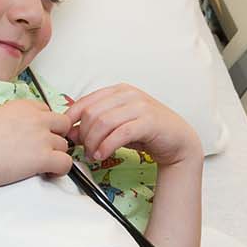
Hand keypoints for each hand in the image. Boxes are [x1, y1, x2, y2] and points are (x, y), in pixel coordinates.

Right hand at [0, 98, 73, 190]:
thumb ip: (14, 120)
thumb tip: (21, 131)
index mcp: (22, 106)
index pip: (47, 111)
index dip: (45, 125)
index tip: (38, 136)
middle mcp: (35, 118)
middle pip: (62, 125)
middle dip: (56, 137)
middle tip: (45, 149)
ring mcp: (41, 137)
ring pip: (64, 145)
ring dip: (56, 155)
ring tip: (42, 165)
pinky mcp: (43, 157)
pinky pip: (66, 163)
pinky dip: (60, 170)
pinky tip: (47, 173)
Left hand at [63, 84, 200, 167]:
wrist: (178, 140)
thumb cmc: (147, 132)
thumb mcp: (117, 126)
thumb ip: (96, 125)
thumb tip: (71, 132)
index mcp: (118, 91)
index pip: (85, 101)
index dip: (71, 119)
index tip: (67, 135)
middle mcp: (128, 94)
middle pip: (92, 113)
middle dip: (83, 135)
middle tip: (84, 150)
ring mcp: (140, 106)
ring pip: (104, 122)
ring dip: (93, 142)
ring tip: (93, 155)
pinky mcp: (149, 121)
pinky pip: (120, 133)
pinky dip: (107, 146)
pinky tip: (103, 155)